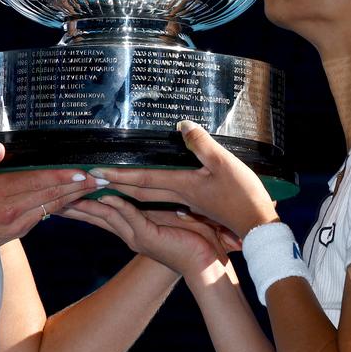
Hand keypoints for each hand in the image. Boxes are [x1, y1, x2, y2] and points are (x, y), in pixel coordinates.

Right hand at [0, 144, 106, 270]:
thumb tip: (0, 149)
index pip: (37, 181)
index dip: (62, 176)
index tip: (81, 170)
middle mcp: (12, 209)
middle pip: (51, 194)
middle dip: (78, 185)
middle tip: (100, 178)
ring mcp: (17, 223)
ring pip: (51, 206)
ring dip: (74, 196)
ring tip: (93, 187)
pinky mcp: (18, 232)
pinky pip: (43, 216)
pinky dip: (59, 207)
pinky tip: (71, 199)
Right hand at [60, 194, 240, 278]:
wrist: (208, 264)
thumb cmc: (195, 240)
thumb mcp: (171, 217)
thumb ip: (156, 206)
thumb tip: (148, 188)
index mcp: (134, 228)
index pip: (102, 213)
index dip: (83, 203)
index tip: (65, 192)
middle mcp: (130, 234)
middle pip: (95, 215)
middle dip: (73, 204)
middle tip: (50, 194)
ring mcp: (137, 236)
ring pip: (106, 214)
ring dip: (88, 202)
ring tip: (67, 193)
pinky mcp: (149, 236)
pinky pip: (128, 216)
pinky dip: (115, 205)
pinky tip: (103, 195)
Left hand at [89, 121, 279, 237]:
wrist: (257, 226)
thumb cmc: (242, 196)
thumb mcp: (224, 164)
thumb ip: (201, 144)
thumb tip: (181, 125)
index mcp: (182, 187)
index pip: (143, 179)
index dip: (119, 174)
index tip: (96, 171)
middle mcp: (179, 197)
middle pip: (140, 191)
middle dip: (116, 185)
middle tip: (93, 180)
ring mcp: (188, 204)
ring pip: (150, 197)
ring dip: (129, 191)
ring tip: (111, 185)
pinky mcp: (197, 207)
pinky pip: (164, 200)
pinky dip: (149, 195)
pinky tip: (147, 193)